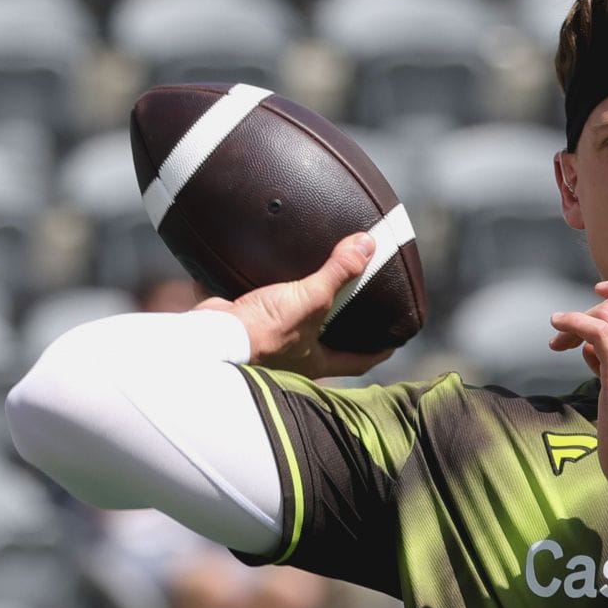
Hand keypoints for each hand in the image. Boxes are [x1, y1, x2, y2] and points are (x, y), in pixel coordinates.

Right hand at [194, 230, 398, 380]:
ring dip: (300, 312)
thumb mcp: (310, 299)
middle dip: (338, 334)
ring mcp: (268, 347)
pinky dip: (261, 294)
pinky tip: (263, 274)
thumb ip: (338, 273)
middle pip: (326, 348)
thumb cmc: (265, 331)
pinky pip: (258, 311)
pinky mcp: (244, 329)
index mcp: (316, 362)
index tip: (393, 341)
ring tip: (311, 288)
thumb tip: (368, 245)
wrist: (214, 337)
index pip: (358, 362)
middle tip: (353, 312)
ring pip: (292, 330)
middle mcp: (294, 361)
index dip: (378, 352)